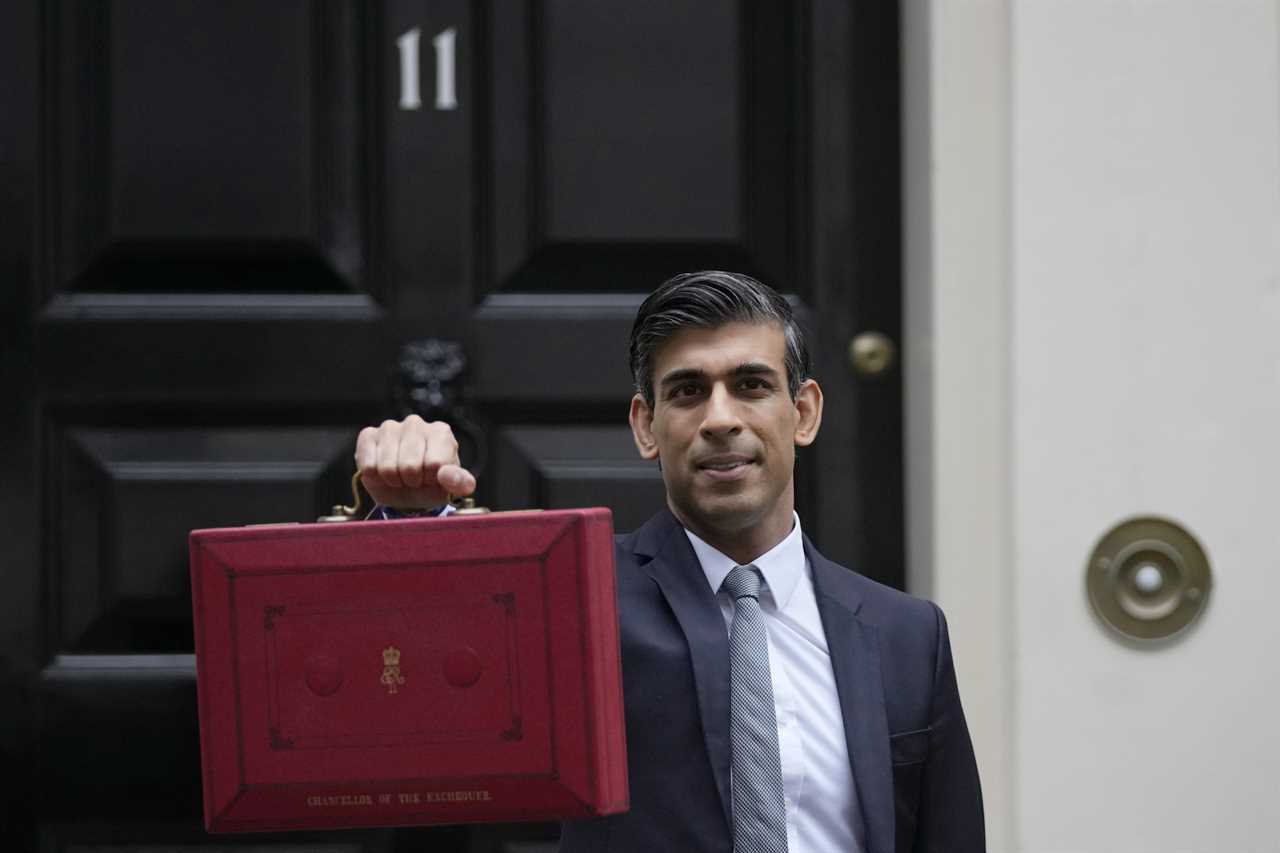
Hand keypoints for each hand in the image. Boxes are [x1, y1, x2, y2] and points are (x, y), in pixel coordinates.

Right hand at [355, 415, 476, 510]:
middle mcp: (415, 423)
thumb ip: (459, 482)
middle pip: (410, 466)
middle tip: (414, 479)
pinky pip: (368, 465)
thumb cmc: (432, 484)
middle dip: (412, 481)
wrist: (406, 488)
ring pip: (387, 468)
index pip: (435, 464)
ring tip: (399, 475)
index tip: (431, 478)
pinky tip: (382, 471)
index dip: (431, 479)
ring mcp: (390, 427)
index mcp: (440, 432)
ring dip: (393, 480)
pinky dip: (375, 477)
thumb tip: (446, 476)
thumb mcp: (451, 486)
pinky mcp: (368, 435)